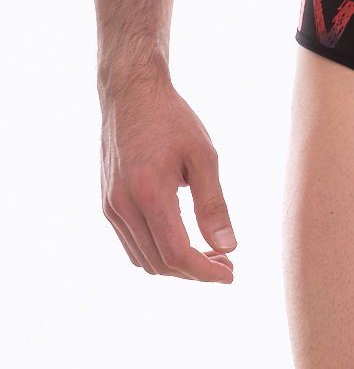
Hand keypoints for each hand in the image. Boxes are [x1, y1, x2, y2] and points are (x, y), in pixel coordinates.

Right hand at [100, 70, 235, 282]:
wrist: (131, 94)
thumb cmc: (172, 120)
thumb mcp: (203, 156)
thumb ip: (213, 205)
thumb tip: (228, 246)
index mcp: (149, 193)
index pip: (177, 253)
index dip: (205, 271)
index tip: (231, 273)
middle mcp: (123, 205)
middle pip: (159, 263)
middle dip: (195, 272)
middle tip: (226, 263)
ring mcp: (110, 206)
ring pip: (143, 258)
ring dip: (176, 266)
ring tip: (209, 255)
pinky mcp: (107, 203)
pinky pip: (131, 243)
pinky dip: (157, 253)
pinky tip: (183, 241)